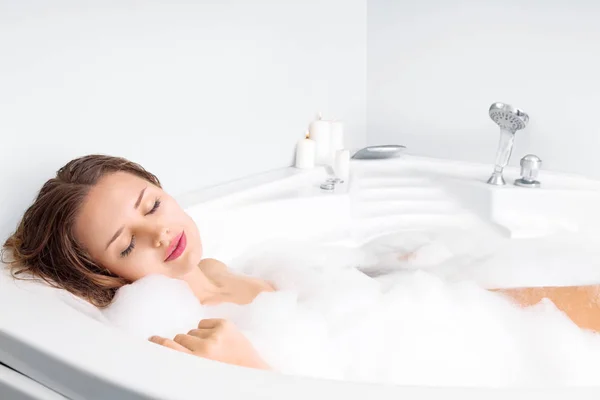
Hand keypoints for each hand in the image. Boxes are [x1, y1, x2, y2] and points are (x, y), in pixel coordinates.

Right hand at [149, 319, 269, 369]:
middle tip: (196, 353)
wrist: (252, 372)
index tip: (152, 340)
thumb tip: (168, 346)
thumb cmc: (224, 377)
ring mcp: (216, 335)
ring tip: (211, 350)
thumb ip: (185, 361)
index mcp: (196, 364)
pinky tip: (217, 340)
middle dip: (184, 344)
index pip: (168, 348)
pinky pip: (203, 323)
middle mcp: (205, 349)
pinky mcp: (225, 325)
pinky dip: (207, 330)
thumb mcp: (199, 374)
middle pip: (179, 337)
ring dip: (197, 338)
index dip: (157, 342)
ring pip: (192, 330)